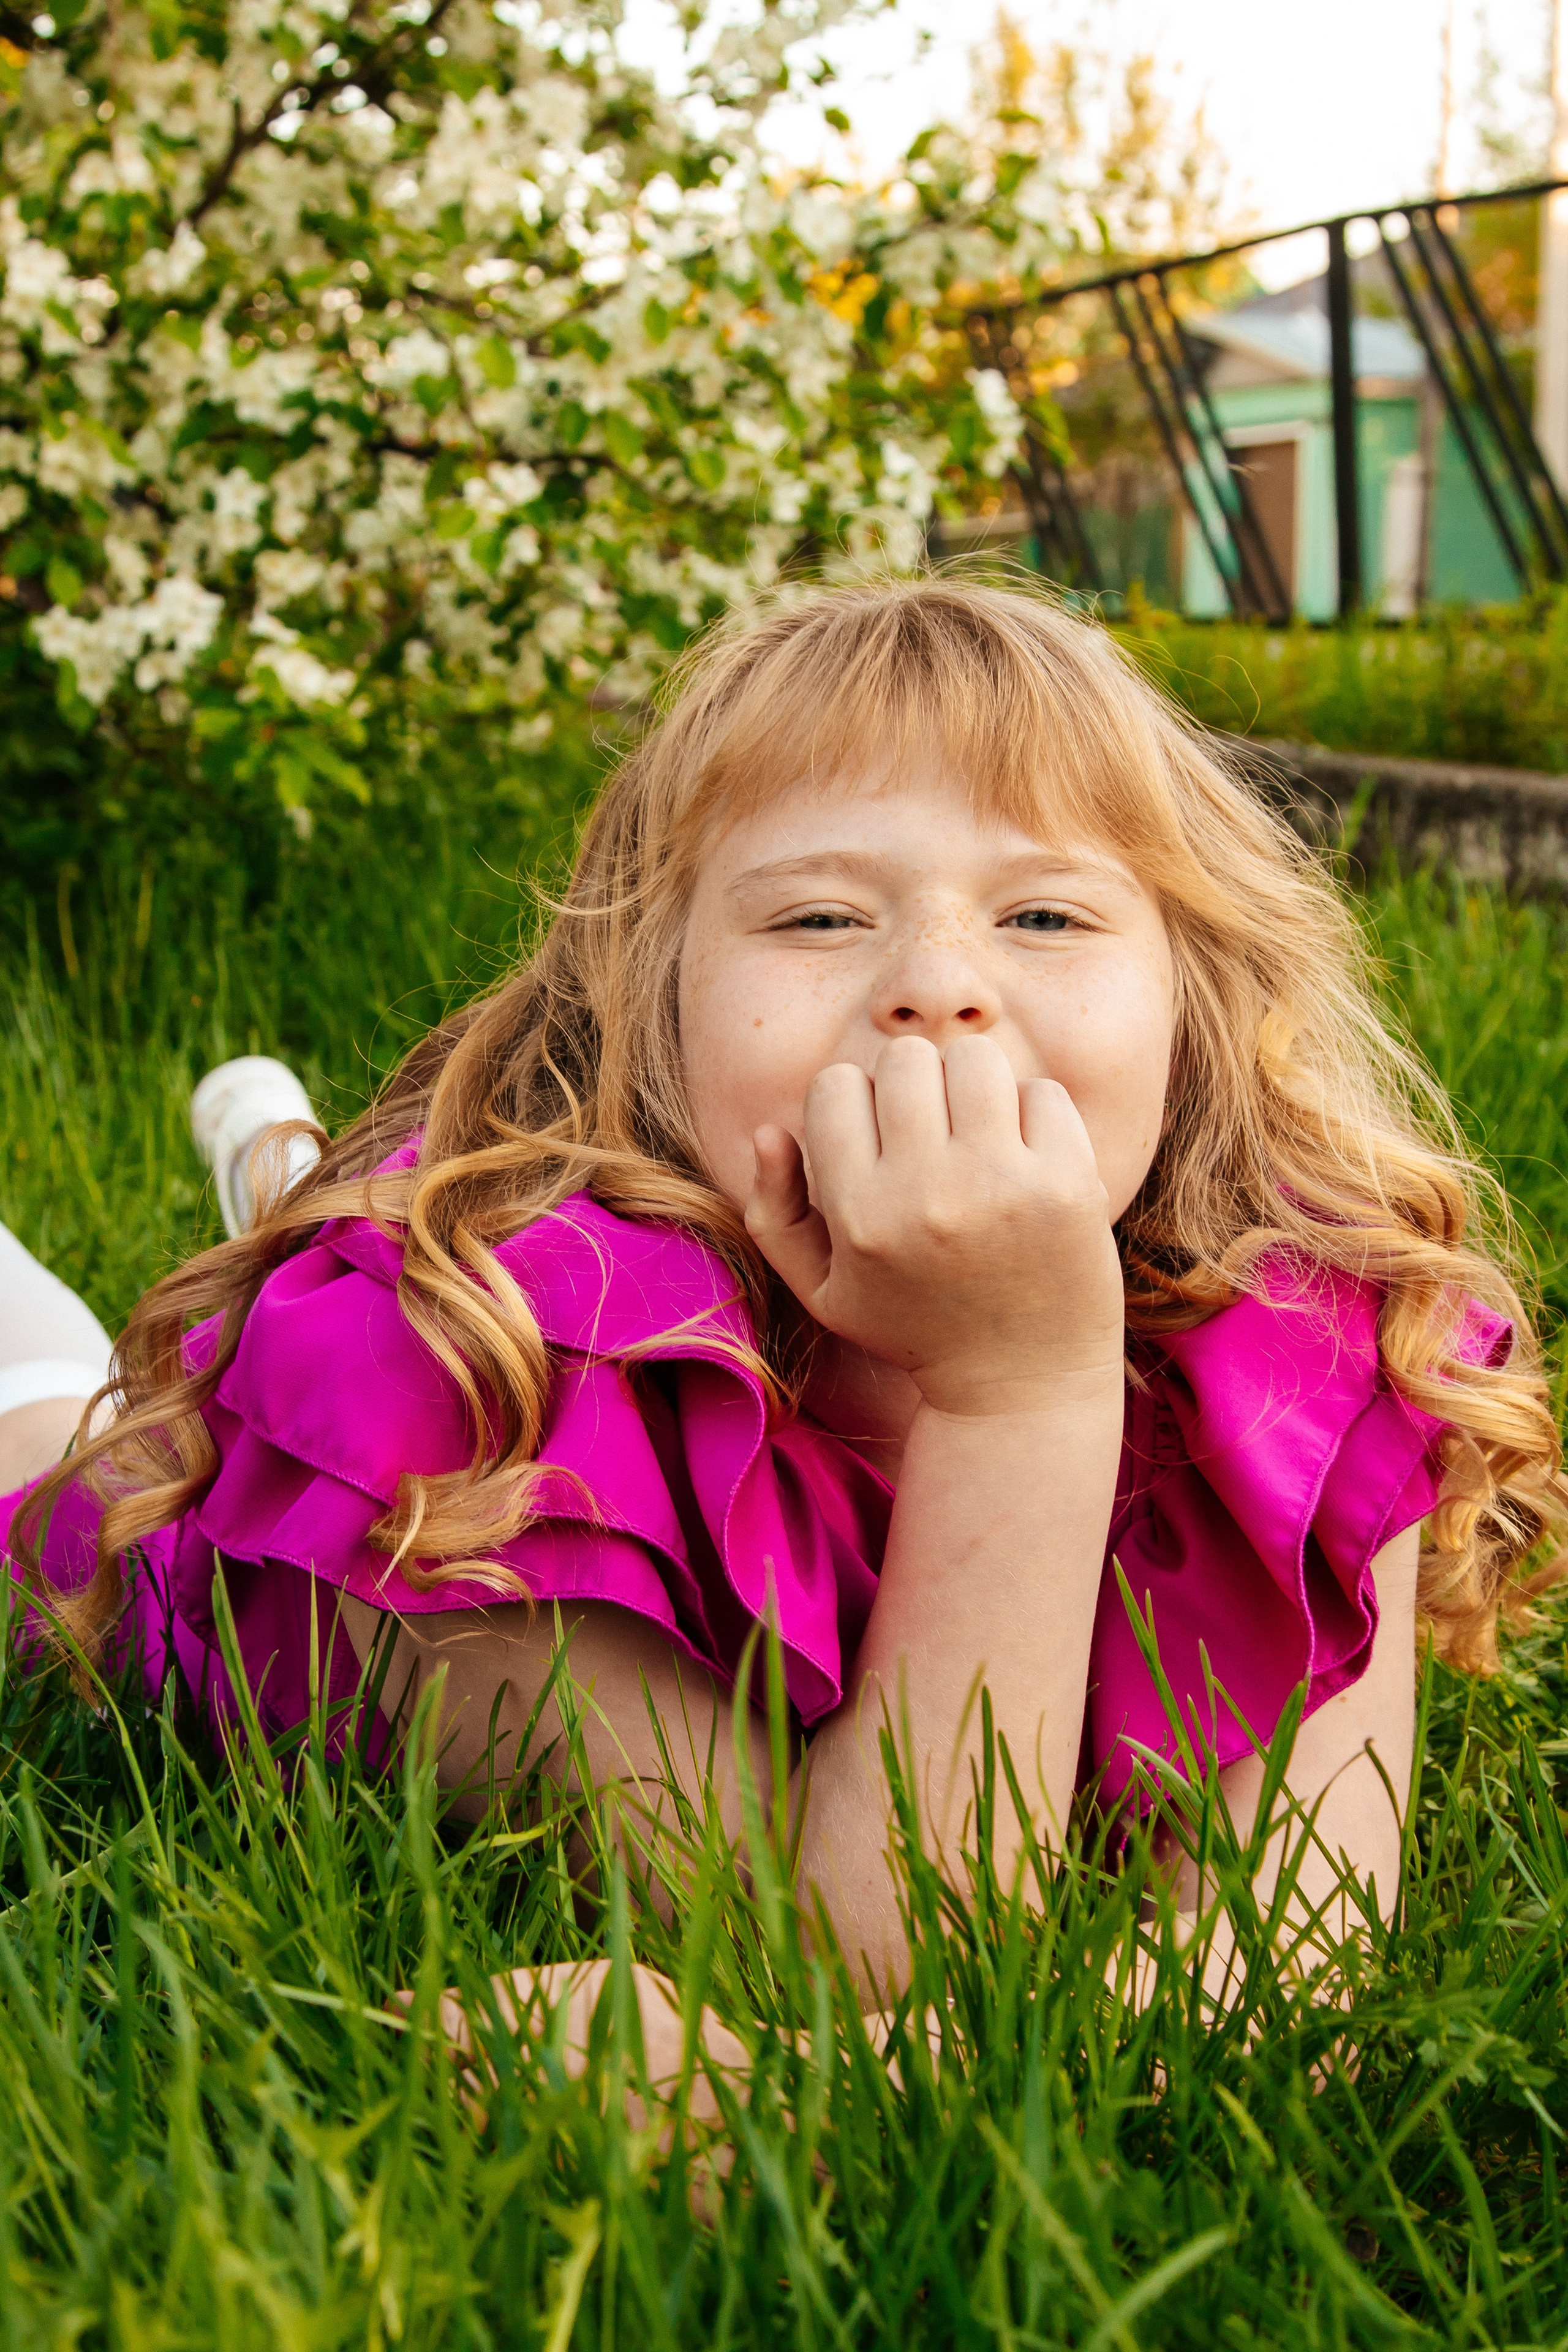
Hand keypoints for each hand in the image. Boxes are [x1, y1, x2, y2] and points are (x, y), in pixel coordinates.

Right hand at [744, 1033, 1124, 1416]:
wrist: (1020, 1386)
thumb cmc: (914, 1328)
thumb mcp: (824, 1291)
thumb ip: (773, 1213)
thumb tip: (767, 1130)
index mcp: (860, 1217)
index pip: (835, 1085)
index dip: (854, 1102)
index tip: (877, 1140)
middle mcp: (926, 1196)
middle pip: (905, 1058)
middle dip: (914, 1083)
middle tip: (932, 1131)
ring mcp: (1002, 1186)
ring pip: (973, 1057)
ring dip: (972, 1084)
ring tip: (978, 1131)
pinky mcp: (1068, 1184)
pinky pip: (1042, 1092)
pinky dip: (1034, 1114)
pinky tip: (1027, 1157)